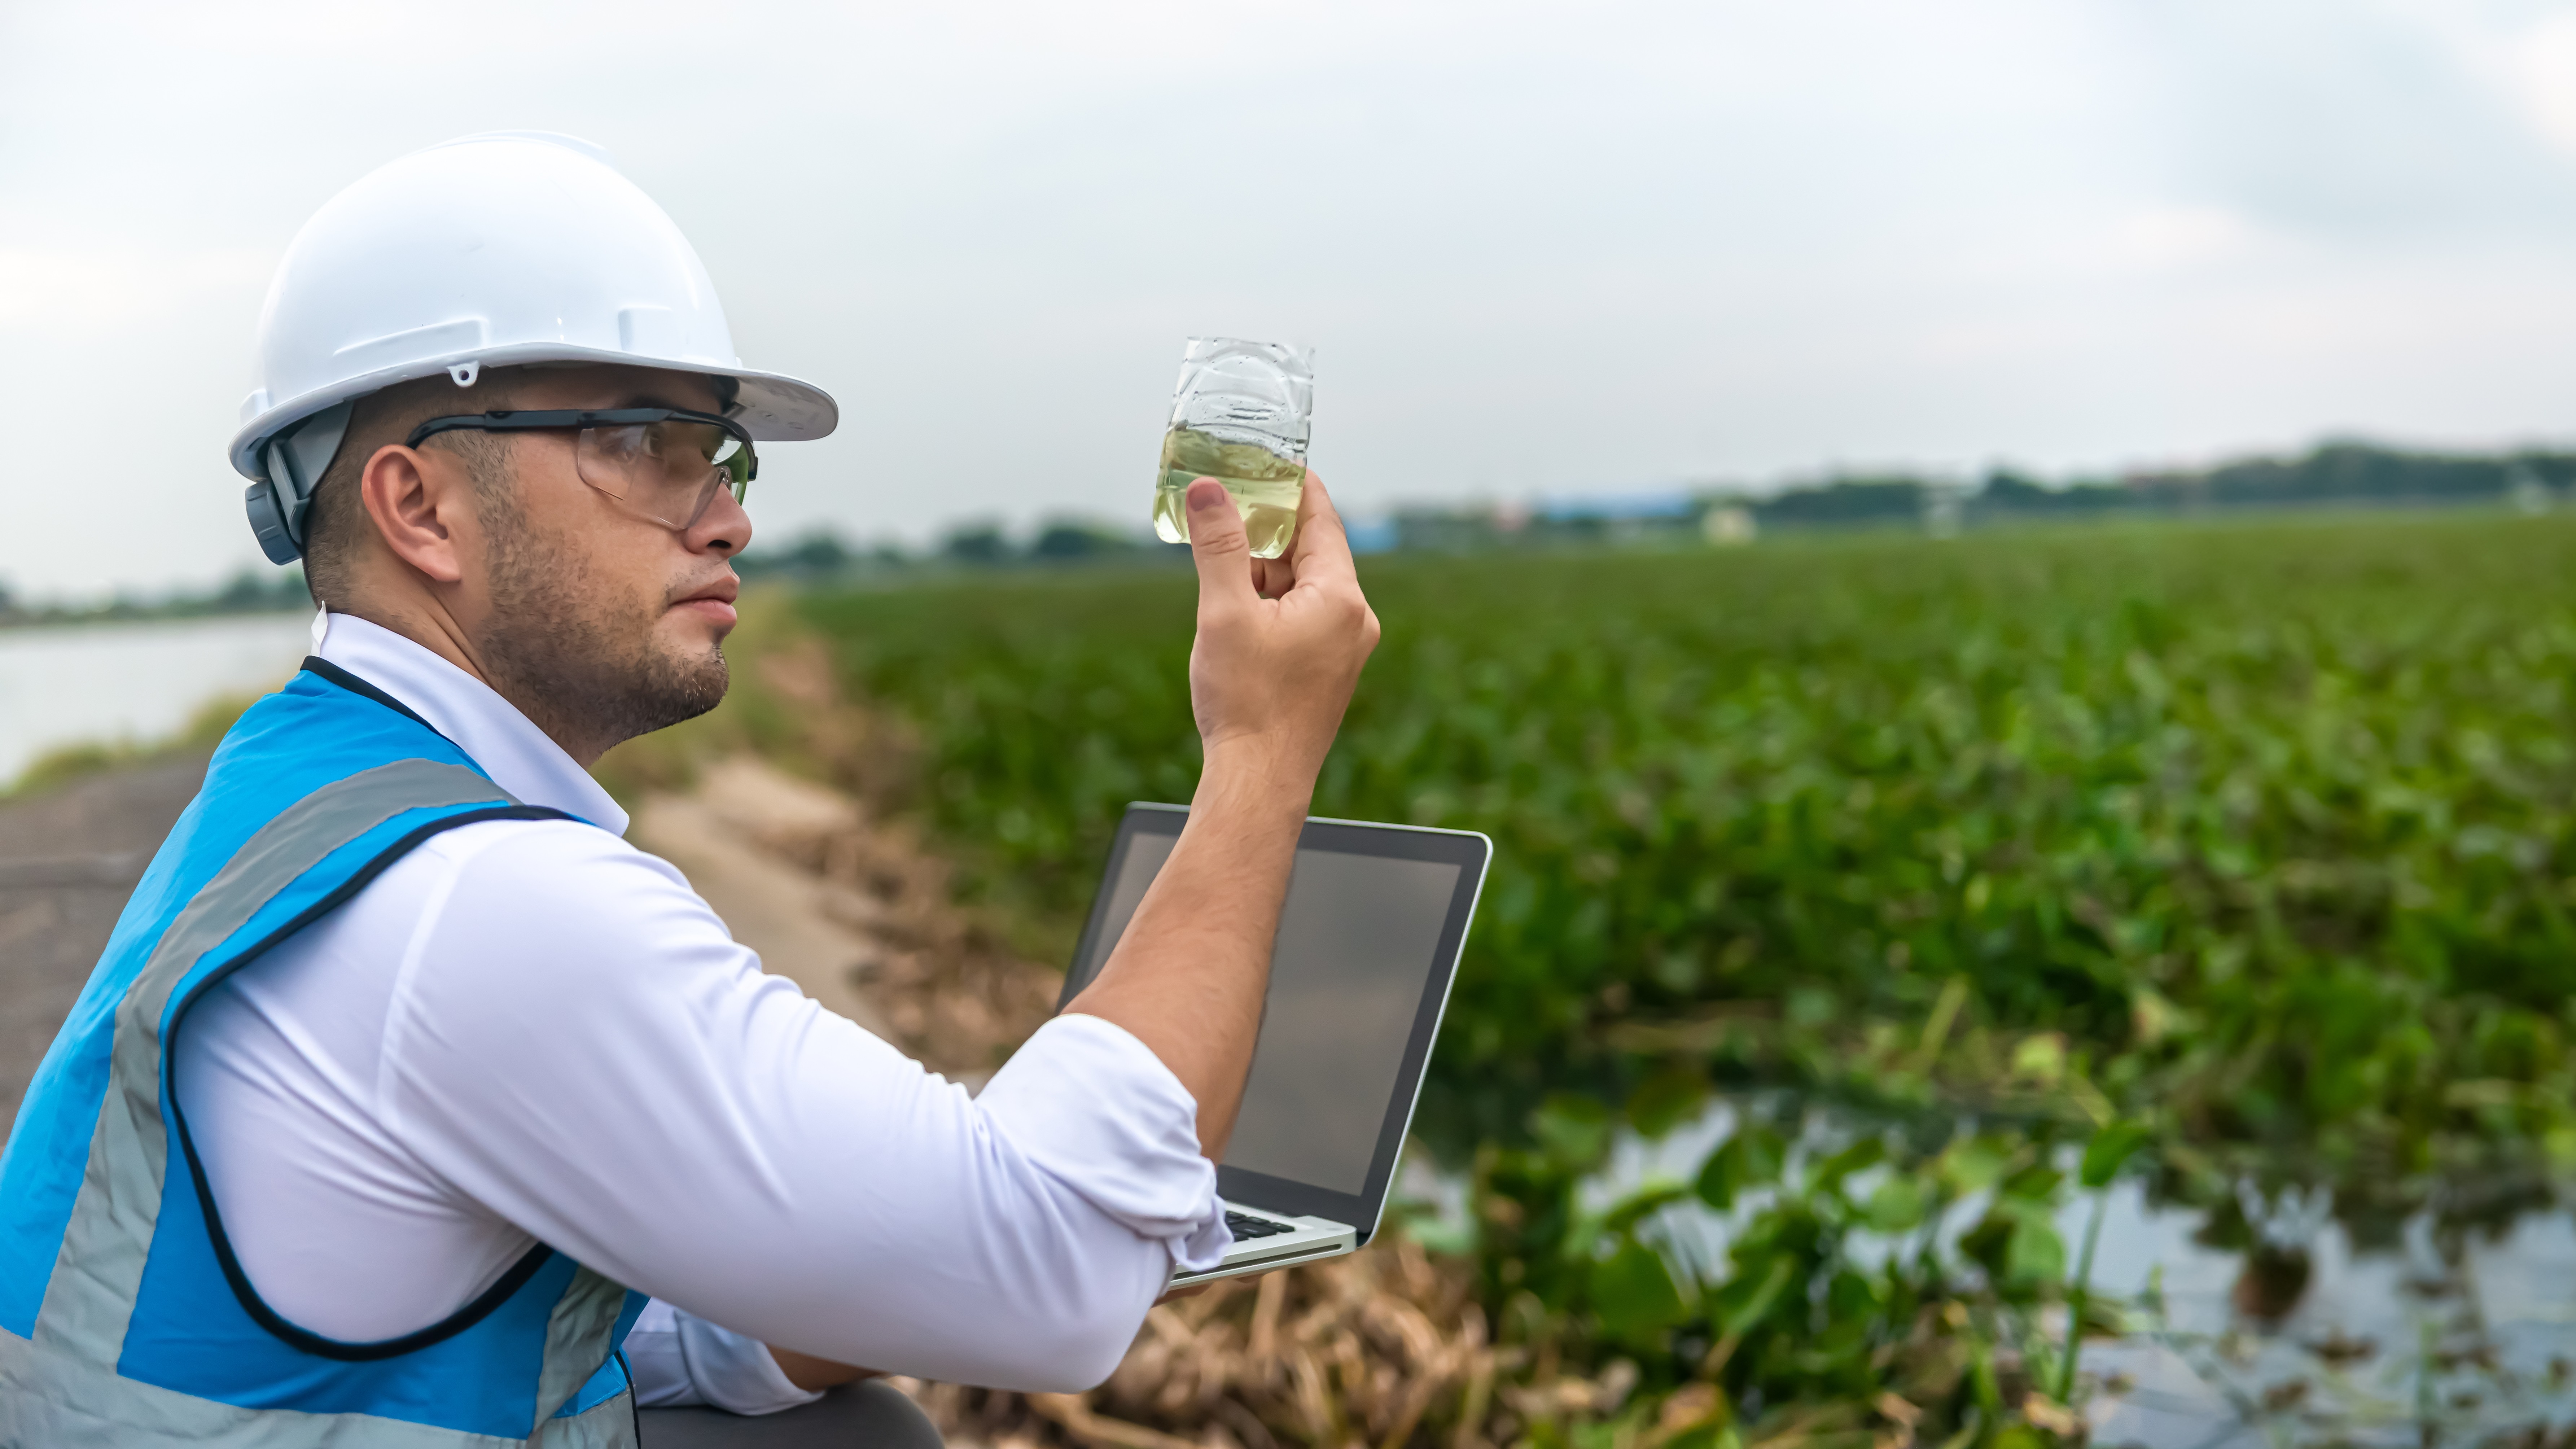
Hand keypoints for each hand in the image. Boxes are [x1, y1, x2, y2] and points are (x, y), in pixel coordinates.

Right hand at [1184, 472, 1380, 783]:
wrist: (1259, 782)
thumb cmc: (1247, 704)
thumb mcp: (1224, 612)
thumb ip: (1219, 545)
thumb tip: (1208, 490)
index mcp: (1342, 599)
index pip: (1323, 518)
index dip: (1294, 484)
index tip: (1269, 459)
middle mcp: (1354, 620)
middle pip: (1313, 550)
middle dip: (1269, 527)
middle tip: (1229, 500)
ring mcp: (1343, 648)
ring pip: (1304, 585)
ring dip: (1264, 568)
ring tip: (1220, 553)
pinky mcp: (1326, 670)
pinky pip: (1302, 616)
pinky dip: (1271, 600)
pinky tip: (1234, 603)